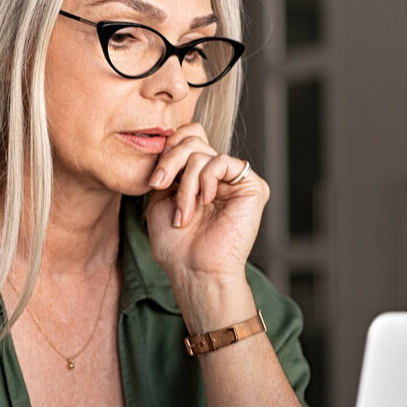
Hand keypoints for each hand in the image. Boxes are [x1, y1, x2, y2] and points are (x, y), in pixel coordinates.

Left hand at [143, 123, 268, 283]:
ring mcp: (235, 180)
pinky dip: (205, 181)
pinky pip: (222, 162)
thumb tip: (169, 140)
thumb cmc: (175, 243)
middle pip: (193, 140)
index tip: (154, 175)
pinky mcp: (252, 186)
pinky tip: (205, 202)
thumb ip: (167, 168)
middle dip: (170, 161)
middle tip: (158, 185)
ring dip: (185, 185)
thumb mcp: (159, 198)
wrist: (194, 269)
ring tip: (182, 213)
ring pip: (202, 153)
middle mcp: (218, 175)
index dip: (170, 145)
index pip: (189, 137)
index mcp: (198, 176)